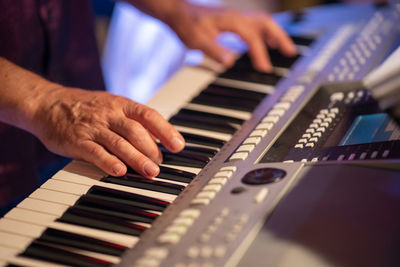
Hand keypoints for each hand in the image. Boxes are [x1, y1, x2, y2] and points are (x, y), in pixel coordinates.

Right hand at [31, 86, 184, 177]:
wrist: (47, 103)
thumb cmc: (86, 107)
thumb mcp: (112, 106)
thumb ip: (133, 121)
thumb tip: (159, 139)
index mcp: (121, 104)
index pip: (148, 115)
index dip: (166, 130)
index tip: (178, 146)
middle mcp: (109, 114)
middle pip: (136, 131)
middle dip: (151, 149)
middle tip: (159, 165)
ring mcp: (93, 127)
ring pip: (119, 143)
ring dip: (136, 158)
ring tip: (150, 172)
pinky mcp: (76, 140)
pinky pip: (95, 152)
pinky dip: (108, 162)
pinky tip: (120, 171)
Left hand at [165, 2, 296, 71]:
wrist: (178, 12)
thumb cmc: (186, 25)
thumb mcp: (196, 40)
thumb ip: (214, 50)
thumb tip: (230, 61)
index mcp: (230, 21)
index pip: (251, 37)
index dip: (260, 53)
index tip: (265, 68)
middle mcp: (236, 16)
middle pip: (265, 24)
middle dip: (280, 38)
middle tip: (290, 53)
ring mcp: (236, 16)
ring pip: (263, 22)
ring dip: (276, 34)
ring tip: (285, 49)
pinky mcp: (234, 19)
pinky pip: (256, 24)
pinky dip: (266, 33)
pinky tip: (267, 42)